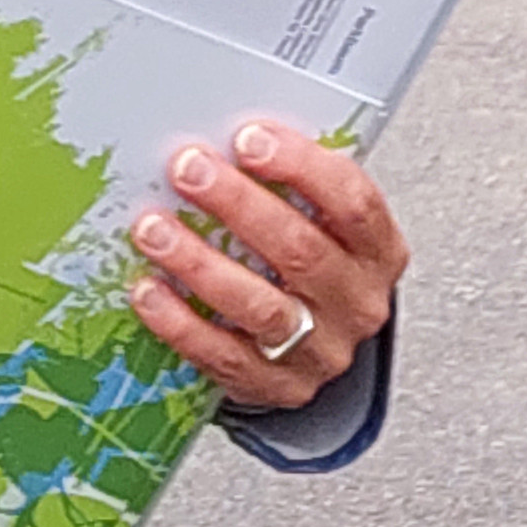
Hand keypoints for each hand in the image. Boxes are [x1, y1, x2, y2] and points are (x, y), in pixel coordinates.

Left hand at [126, 117, 406, 411]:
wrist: (317, 348)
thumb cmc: (313, 267)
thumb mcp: (323, 222)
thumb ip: (291, 185)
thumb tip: (223, 139)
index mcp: (378, 252)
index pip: (353, 203)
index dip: (301, 166)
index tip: (248, 138)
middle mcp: (356, 303)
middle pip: (300, 250)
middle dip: (238, 204)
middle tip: (188, 170)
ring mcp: (319, 351)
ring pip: (259, 305)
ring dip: (200, 262)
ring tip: (153, 229)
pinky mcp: (276, 387)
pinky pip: (222, 355)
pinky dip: (179, 322)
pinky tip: (148, 290)